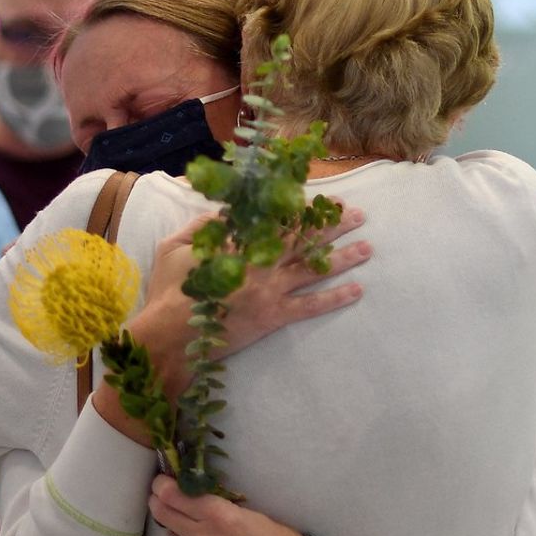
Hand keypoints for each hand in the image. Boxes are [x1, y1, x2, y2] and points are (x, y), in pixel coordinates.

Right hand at [125, 206, 370, 395]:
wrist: (171, 336)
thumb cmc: (168, 292)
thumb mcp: (174, 248)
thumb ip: (202, 226)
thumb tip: (227, 212)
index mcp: (238, 244)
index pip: (277, 220)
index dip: (302, 209)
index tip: (323, 199)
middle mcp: (261, 263)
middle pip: (304, 239)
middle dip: (332, 225)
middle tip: (358, 215)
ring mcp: (270, 291)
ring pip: (313, 269)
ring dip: (342, 257)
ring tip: (367, 247)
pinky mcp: (273, 316)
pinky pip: (310, 306)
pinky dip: (335, 298)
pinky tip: (357, 290)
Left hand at [148, 475, 305, 535]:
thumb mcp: (248, 513)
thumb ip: (214, 507)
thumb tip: (187, 498)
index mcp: (220, 515)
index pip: (174, 495)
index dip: (163, 486)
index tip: (161, 483)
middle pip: (163, 514)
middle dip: (159, 502)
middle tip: (159, 497)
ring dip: (180, 533)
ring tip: (199, 534)